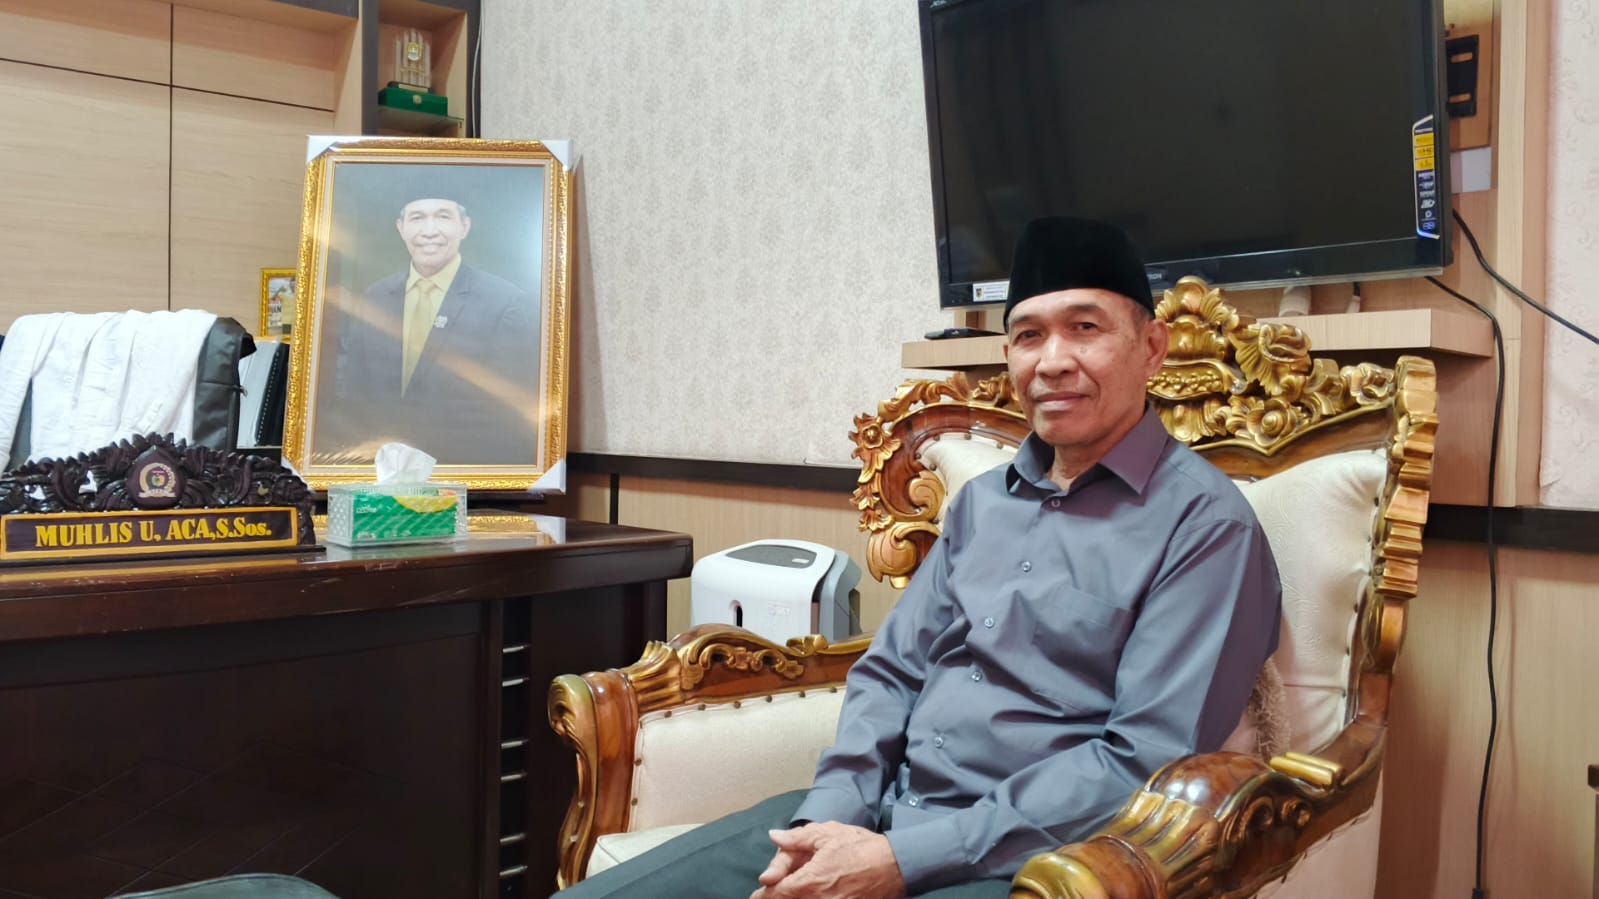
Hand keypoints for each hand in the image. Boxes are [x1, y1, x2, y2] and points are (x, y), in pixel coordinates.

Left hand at [748, 822, 905, 898]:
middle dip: (776, 898)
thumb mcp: (827, 834)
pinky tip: (810, 895)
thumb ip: (797, 839)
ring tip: (787, 893)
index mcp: (809, 881)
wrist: (895, 865)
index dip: (763, 896)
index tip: (756, 895)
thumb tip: (773, 836)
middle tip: (769, 894)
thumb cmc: (860, 846)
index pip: (776, 894)